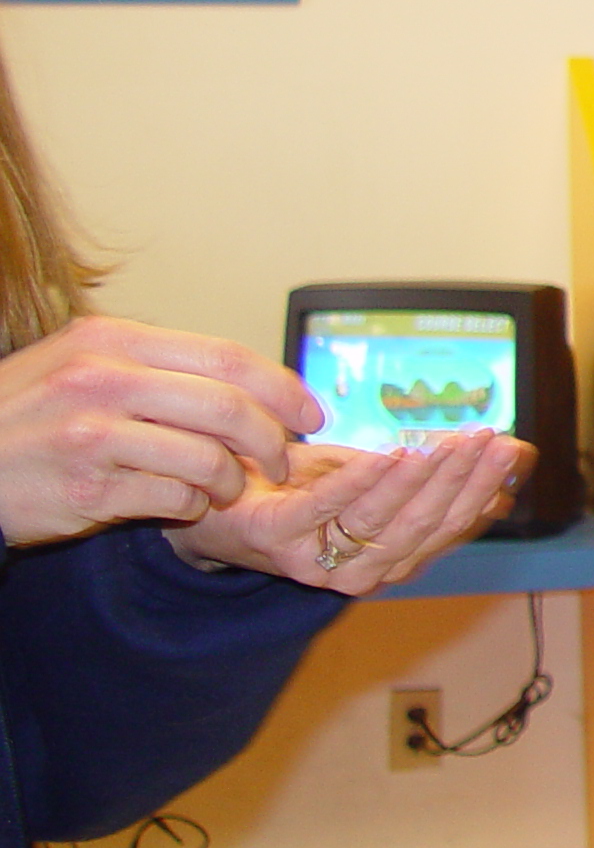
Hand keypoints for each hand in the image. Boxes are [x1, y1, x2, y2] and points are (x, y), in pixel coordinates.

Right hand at [0, 315, 322, 546]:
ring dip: (234, 481)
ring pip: (208, 460)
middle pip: (229, 409)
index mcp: (112, 340)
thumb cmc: (29, 412)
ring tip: (228, 487)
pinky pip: (175, 501)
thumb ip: (158, 364)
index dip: (282, 387)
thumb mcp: (83, 361)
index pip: (226, 357)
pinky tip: (182, 504)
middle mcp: (104, 381)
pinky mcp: (88, 491)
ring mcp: (93, 437)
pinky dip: (194, 507)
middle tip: (282, 460)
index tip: (310, 412)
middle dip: (272, 440)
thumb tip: (250, 382)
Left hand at [169, 427, 529, 593]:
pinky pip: (330, 507)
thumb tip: (511, 455)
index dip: (482, 488)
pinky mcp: (279, 538)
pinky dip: (363, 479)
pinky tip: (390, 452)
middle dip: (462, 479)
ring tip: (449, 442)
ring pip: (385, 520)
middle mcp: (360, 572)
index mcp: (388, 560)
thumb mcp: (372, 476)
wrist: (212, 503)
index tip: (511, 450)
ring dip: (422, 478)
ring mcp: (318, 562)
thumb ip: (429, 472)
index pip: (450, 526)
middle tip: (489, 439)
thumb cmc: (295, 489)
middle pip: (425, 525)